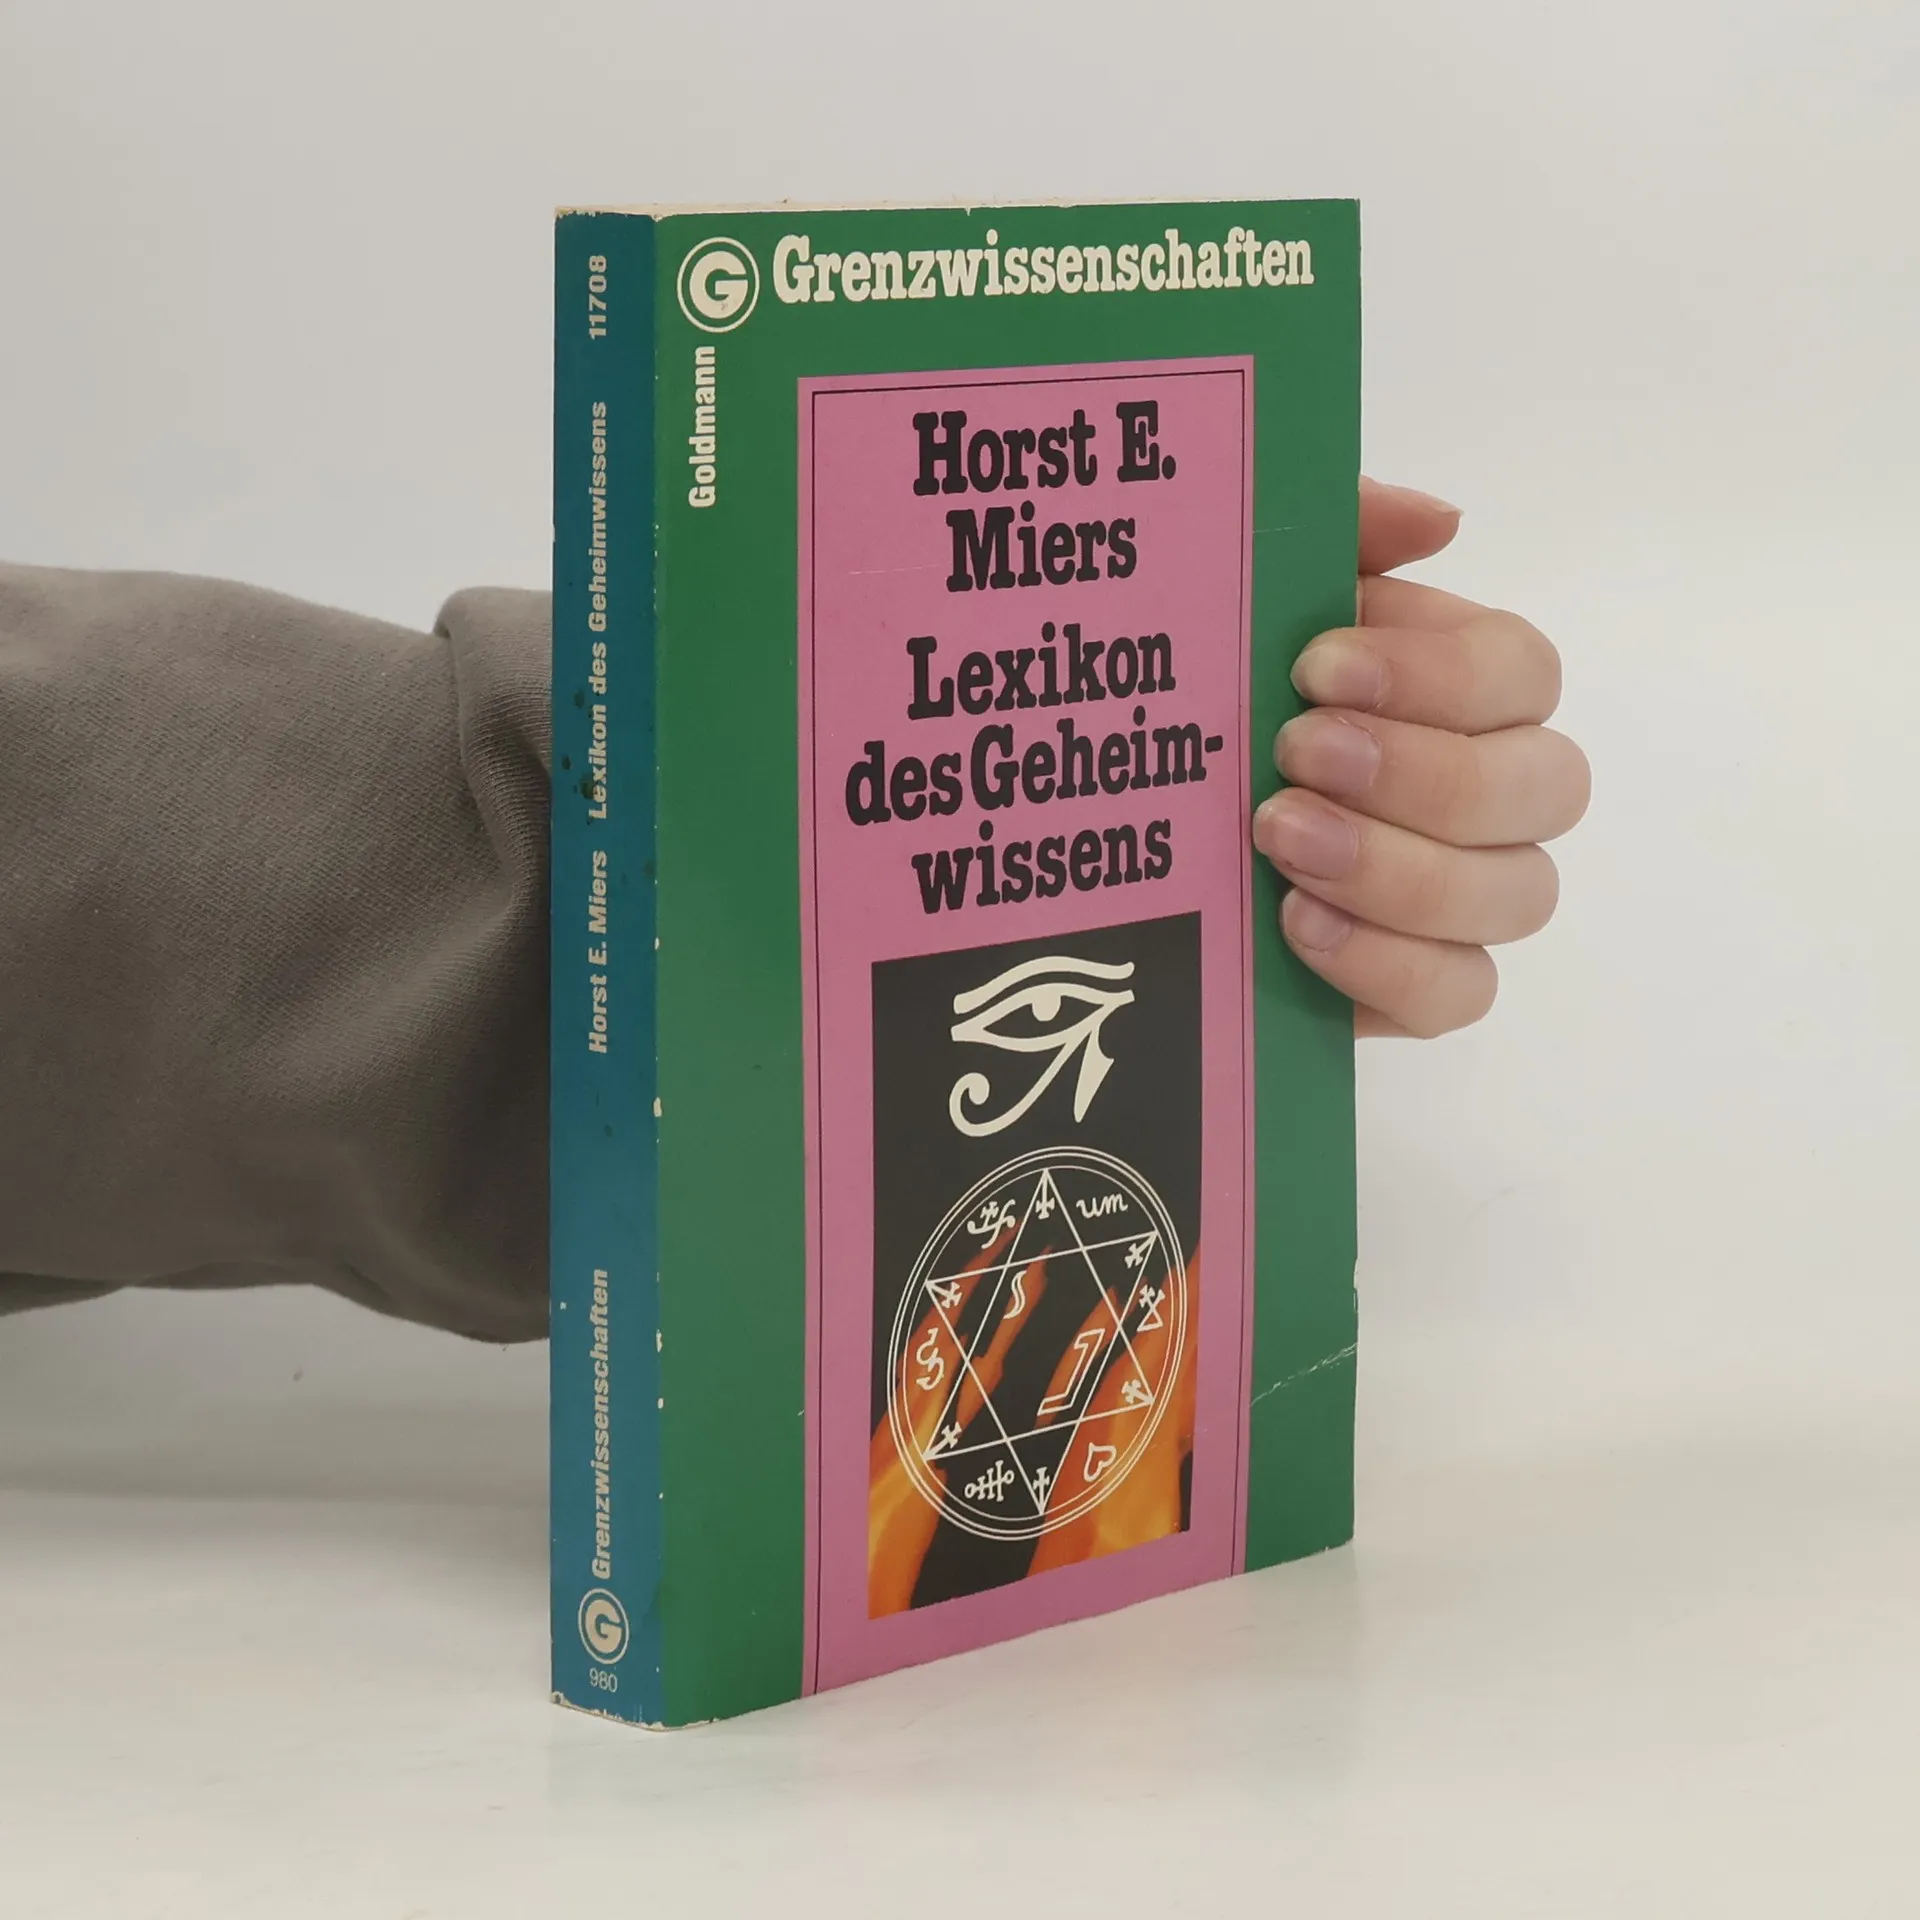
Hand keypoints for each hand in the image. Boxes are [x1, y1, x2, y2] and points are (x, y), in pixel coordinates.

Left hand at [1252, 479, 1590, 1038]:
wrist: (1124, 828)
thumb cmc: (1208, 692)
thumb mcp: (1247, 589)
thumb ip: (1337, 537)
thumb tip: (1439, 520)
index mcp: (1462, 685)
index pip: (1523, 672)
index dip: (1439, 674)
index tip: (1315, 667)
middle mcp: (1489, 791)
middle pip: (1545, 786)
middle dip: (1422, 773)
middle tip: (1294, 754)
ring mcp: (1463, 896)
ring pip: (1517, 894)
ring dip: (1400, 868)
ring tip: (1277, 841)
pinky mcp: (1415, 984)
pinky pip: (1460, 991)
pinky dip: (1387, 962)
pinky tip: (1295, 923)